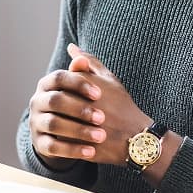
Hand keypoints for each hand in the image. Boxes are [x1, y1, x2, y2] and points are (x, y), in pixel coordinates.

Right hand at [28, 55, 108, 169]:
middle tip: (102, 117)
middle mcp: (37, 101)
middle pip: (55, 100)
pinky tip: (91, 151)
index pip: (58, 77)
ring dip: (79, 130)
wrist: (72, 133)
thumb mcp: (86, 85)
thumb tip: (75, 50)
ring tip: (100, 136)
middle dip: (79, 109)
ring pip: (54, 124)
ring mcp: (36, 123)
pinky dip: (73, 150)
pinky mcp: (40, 143)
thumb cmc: (82, 103)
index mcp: (46, 84)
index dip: (78, 84)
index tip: (99, 93)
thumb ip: (84, 68)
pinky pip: (54, 147)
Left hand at [65, 44, 152, 165]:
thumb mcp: (108, 79)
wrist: (136, 137)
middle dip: (60, 106)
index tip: (75, 96)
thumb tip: (71, 47)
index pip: (60, 82)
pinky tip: (67, 137)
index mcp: (89, 86)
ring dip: (58, 122)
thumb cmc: (122, 105)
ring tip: (67, 123)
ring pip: (56, 122)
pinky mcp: (81, 146)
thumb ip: (88, 61)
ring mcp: (83, 126)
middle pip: (57, 102)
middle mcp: (85, 105)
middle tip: (69, 111)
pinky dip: (61, 138)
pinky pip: (61, 141)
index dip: (65, 90)